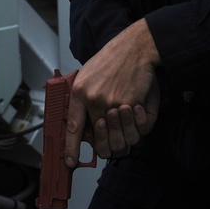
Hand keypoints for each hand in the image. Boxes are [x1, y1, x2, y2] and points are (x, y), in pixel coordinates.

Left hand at [65, 19, 161, 163]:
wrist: (135, 46)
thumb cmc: (113, 58)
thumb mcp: (88, 73)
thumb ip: (83, 97)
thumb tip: (86, 123)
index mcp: (79, 92)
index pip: (73, 128)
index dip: (71, 148)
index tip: (69, 162)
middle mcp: (94, 100)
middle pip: (100, 140)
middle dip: (108, 146)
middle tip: (112, 141)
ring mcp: (112, 102)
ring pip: (119, 137)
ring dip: (126, 135)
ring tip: (127, 122)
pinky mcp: (130, 102)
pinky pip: (136, 127)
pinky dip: (140, 124)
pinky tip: (139, 111)